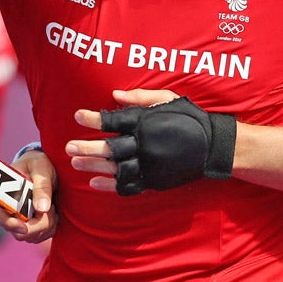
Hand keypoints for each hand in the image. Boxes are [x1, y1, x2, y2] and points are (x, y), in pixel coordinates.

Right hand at [0, 149, 57, 243]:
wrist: (44, 169)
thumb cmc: (38, 164)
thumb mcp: (41, 167)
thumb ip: (41, 186)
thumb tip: (41, 208)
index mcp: (0, 196)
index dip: (8, 224)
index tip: (24, 227)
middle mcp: (6, 214)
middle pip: (20, 233)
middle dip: (40, 222)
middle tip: (51, 205)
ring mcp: (18, 224)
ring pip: (34, 236)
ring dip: (48, 222)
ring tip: (51, 202)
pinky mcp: (31, 230)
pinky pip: (43, 237)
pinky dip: (52, 225)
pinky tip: (52, 210)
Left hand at [68, 90, 235, 194]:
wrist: (213, 145)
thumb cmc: (189, 117)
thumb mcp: (168, 99)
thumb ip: (141, 97)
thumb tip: (114, 95)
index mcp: (147, 122)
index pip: (114, 120)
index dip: (94, 118)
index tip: (78, 116)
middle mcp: (146, 144)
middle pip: (111, 148)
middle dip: (87, 147)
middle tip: (68, 147)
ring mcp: (150, 164)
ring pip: (116, 168)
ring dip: (93, 166)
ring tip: (75, 162)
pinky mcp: (155, 180)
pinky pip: (128, 186)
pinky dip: (109, 186)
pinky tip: (93, 182)